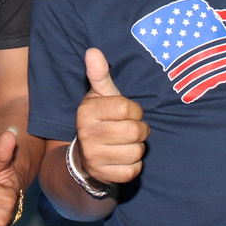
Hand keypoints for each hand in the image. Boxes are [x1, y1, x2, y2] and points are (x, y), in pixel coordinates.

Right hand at [75, 48, 148, 185]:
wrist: (85, 154)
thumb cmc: (101, 118)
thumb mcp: (100, 95)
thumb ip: (100, 74)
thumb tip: (93, 50)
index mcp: (86, 111)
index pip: (127, 108)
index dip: (134, 110)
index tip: (127, 112)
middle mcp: (86, 134)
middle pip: (135, 131)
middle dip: (140, 130)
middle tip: (131, 128)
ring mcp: (93, 157)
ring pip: (136, 152)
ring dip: (137, 147)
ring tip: (125, 143)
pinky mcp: (103, 175)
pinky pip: (133, 171)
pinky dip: (134, 165)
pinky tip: (123, 157)